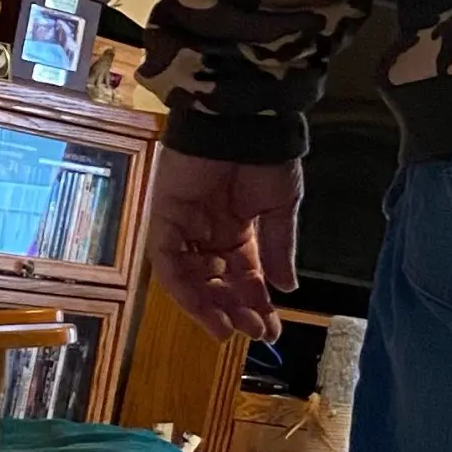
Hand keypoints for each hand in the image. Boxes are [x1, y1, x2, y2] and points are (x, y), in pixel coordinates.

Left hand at [148, 150, 301, 343]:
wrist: (242, 121)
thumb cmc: (266, 157)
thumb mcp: (281, 205)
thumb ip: (279, 247)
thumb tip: (288, 288)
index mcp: (240, 231)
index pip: (245, 278)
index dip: (257, 304)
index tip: (272, 331)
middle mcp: (210, 235)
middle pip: (217, 284)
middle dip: (234, 310)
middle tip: (252, 330)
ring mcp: (185, 229)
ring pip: (191, 280)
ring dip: (208, 306)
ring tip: (228, 326)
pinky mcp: (164, 219)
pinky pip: (169, 262)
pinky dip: (184, 286)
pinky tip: (205, 305)